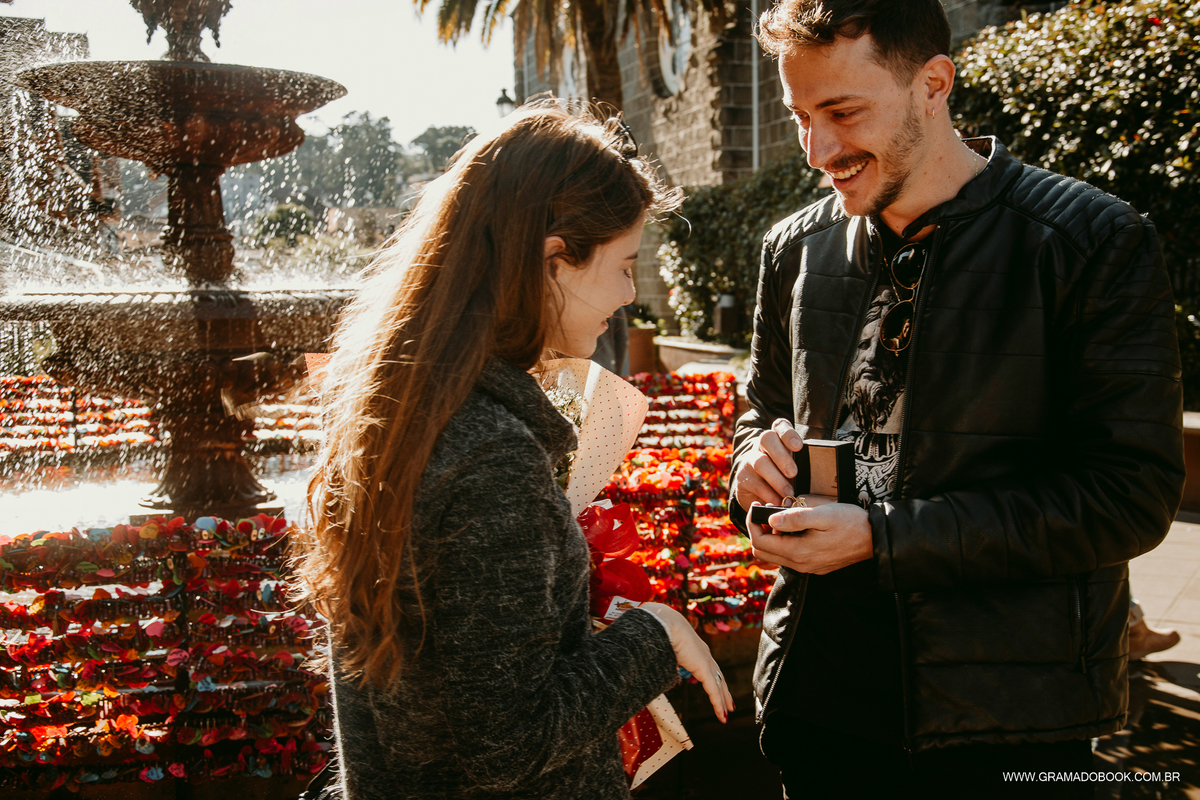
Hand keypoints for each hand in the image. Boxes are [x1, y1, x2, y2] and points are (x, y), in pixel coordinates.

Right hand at [639, 602, 734, 722]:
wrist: (664, 622)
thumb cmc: (659, 630)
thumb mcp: (663, 649)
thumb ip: (665, 660)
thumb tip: (655, 668)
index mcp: (695, 648)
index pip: (708, 667)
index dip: (713, 679)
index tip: (716, 688)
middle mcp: (704, 654)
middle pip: (718, 676)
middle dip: (724, 692)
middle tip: (730, 705)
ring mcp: (705, 660)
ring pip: (718, 685)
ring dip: (723, 701)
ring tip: (726, 714)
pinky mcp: (704, 668)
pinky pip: (713, 689)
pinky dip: (718, 703)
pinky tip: (722, 714)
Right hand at [734, 418, 804, 510]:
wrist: (758, 492)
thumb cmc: (783, 478)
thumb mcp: (793, 469)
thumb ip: (802, 467)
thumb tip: (816, 477)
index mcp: (777, 439)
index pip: (780, 426)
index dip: (788, 434)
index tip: (798, 446)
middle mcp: (760, 446)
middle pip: (767, 438)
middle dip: (782, 456)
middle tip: (793, 473)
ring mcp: (749, 460)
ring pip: (759, 462)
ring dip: (776, 479)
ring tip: (789, 493)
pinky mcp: (741, 477)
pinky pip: (754, 483)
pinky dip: (768, 494)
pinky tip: (777, 501)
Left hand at [747, 500, 872, 574]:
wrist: (875, 538)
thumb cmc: (850, 522)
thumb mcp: (822, 514)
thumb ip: (795, 518)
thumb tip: (771, 519)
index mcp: (798, 552)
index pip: (760, 542)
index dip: (753, 523)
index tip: (757, 507)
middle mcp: (800, 564)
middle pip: (764, 552)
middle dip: (758, 531)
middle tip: (765, 511)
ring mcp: (808, 567)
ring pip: (776, 555)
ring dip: (771, 537)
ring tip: (780, 516)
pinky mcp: (816, 566)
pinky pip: (790, 557)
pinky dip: (784, 542)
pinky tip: (794, 527)